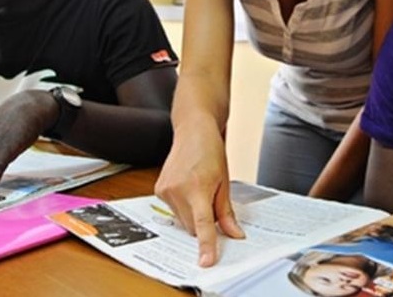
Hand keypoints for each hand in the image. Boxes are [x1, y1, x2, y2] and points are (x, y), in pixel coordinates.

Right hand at [154, 123, 243, 266]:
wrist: (193, 131)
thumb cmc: (210, 152)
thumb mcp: (224, 182)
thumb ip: (226, 212)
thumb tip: (234, 234)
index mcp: (198, 188)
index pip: (203, 223)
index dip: (206, 245)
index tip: (206, 261)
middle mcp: (178, 190)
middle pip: (193, 227)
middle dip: (204, 222)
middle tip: (211, 200)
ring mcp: (165, 190)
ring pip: (183, 221)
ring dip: (193, 214)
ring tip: (198, 188)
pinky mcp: (159, 190)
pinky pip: (174, 211)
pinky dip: (184, 206)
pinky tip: (187, 187)